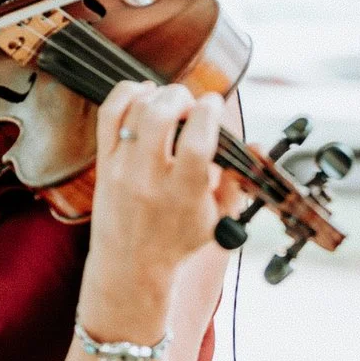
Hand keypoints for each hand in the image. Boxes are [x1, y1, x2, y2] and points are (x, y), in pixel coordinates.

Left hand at [78, 83, 225, 339]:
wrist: (131, 266)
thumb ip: (237, 181)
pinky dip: (127, 94)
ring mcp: (122, 169)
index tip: (214, 104)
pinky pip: (109, 114)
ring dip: (157, 94)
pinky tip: (143, 96)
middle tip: (190, 104)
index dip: (209, 110)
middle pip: (160, 115)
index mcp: (184, 193)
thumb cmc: (178, 241)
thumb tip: (255, 145)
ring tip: (169, 102)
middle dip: (181, 96)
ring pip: (135, 110)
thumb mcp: (217, 219)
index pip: (197, 140)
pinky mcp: (104, 164)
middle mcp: (150, 179)